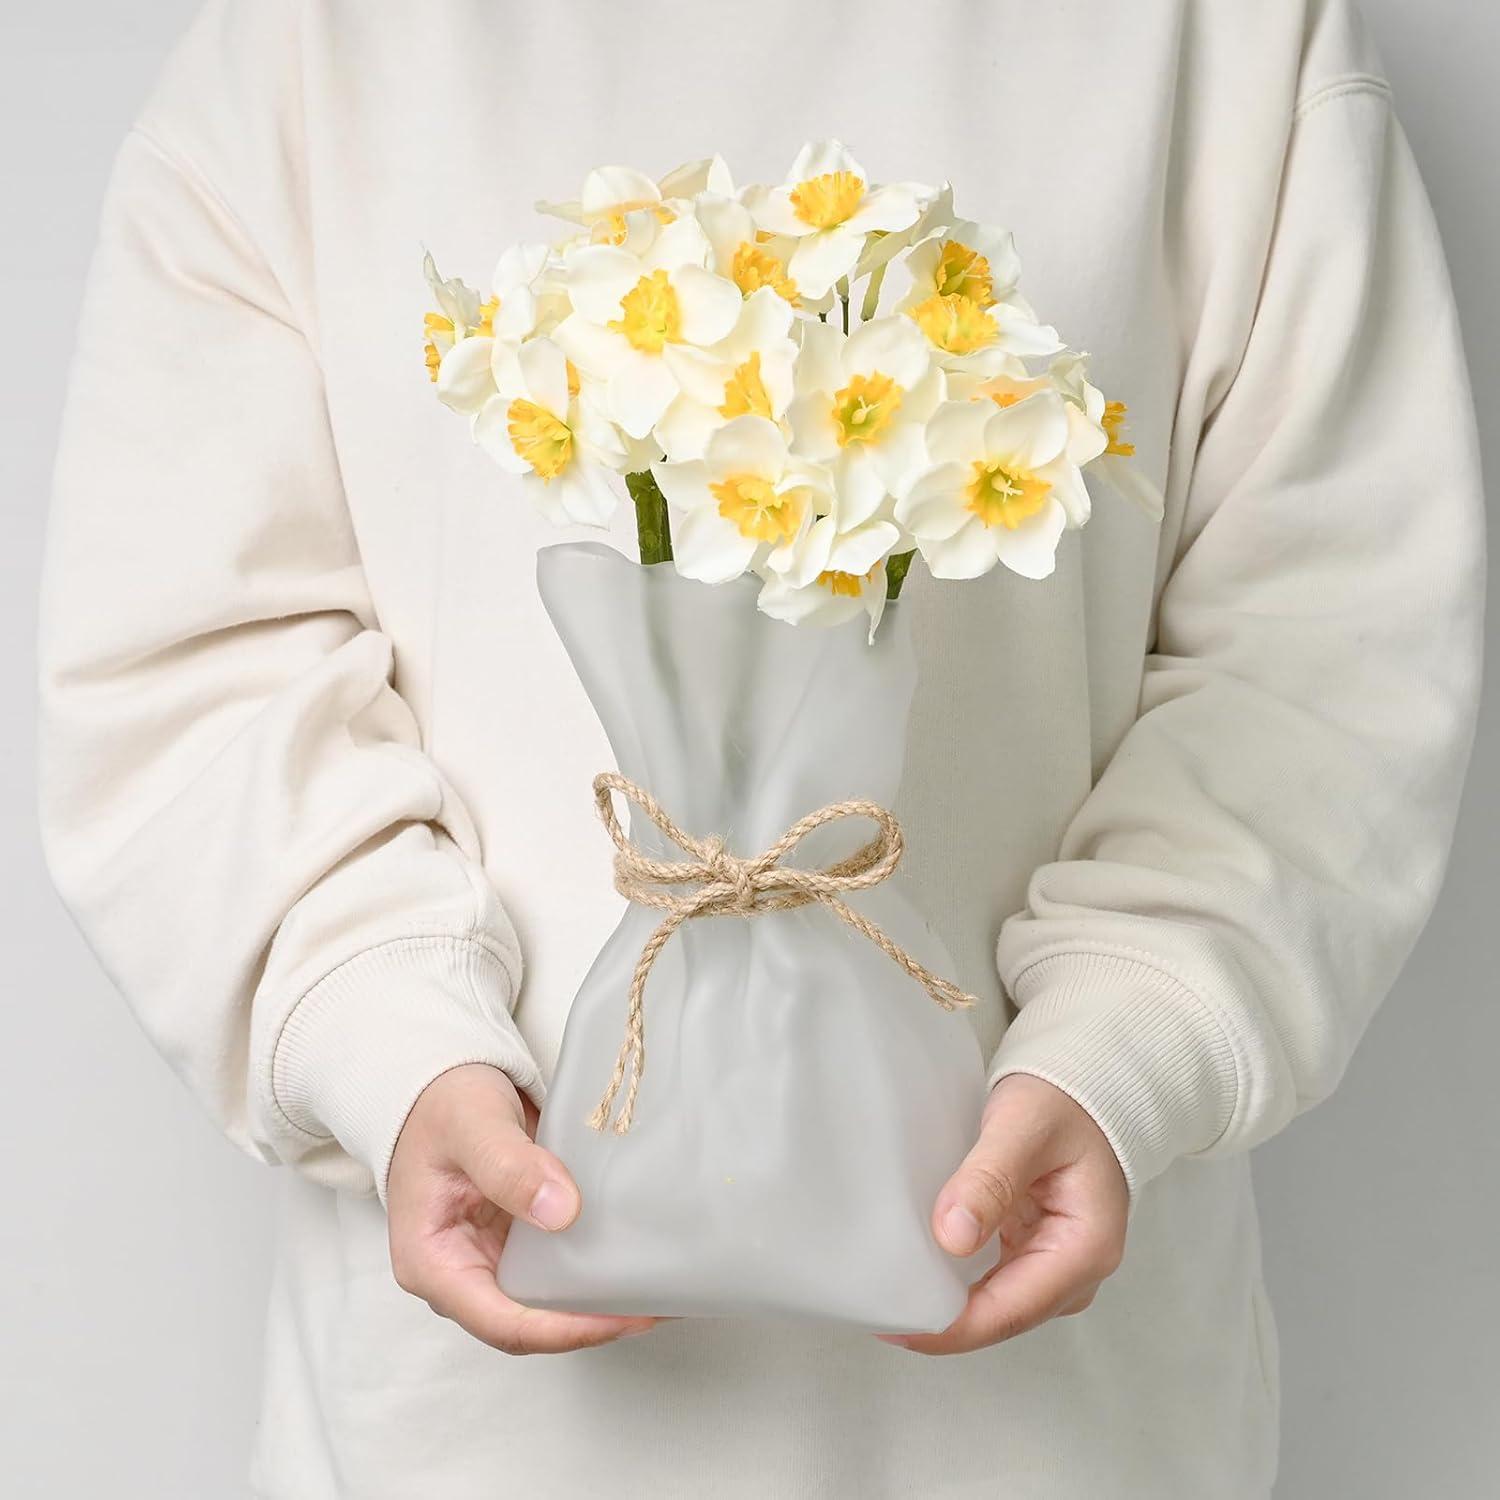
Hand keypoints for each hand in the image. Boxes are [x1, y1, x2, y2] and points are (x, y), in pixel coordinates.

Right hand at [386, 1063, 658, 1354]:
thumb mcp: (471, 1124)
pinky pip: (555, 1267)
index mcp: (432, 1262)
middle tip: (652, 1308)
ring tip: (654, 1290)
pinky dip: (592, 1268)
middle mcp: (459, 1273)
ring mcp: (488, 1259)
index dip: (563, 1330)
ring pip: (545, 1302)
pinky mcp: (514, 1241)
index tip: (618, 1317)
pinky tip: (632, 1258)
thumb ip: (508, 1166)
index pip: (501, 1322)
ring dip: (596, 1302)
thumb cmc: (442, 1103)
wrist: (442, 1081)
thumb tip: (560, 1212)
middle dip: (589, 1323)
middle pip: (528, 1324)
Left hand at [884, 1074, 1128, 1354]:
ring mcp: (1057, 1263)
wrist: (1087, 1083)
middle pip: (1001, 1316)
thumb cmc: (1064, 1100)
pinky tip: (919, 1268)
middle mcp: (1076, 1270)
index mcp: (1085, 1249)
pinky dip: (955, 1279)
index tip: (897, 1325)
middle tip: (878, 1311)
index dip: (951, 1328)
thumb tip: (952, 1238)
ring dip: (946, 1302)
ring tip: (889, 1293)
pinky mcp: (1036, 1250)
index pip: (1010, 1310)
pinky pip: (992, 1279)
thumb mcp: (1024, 1126)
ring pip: (994, 1304)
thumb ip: (990, 1179)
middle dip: (942, 1322)